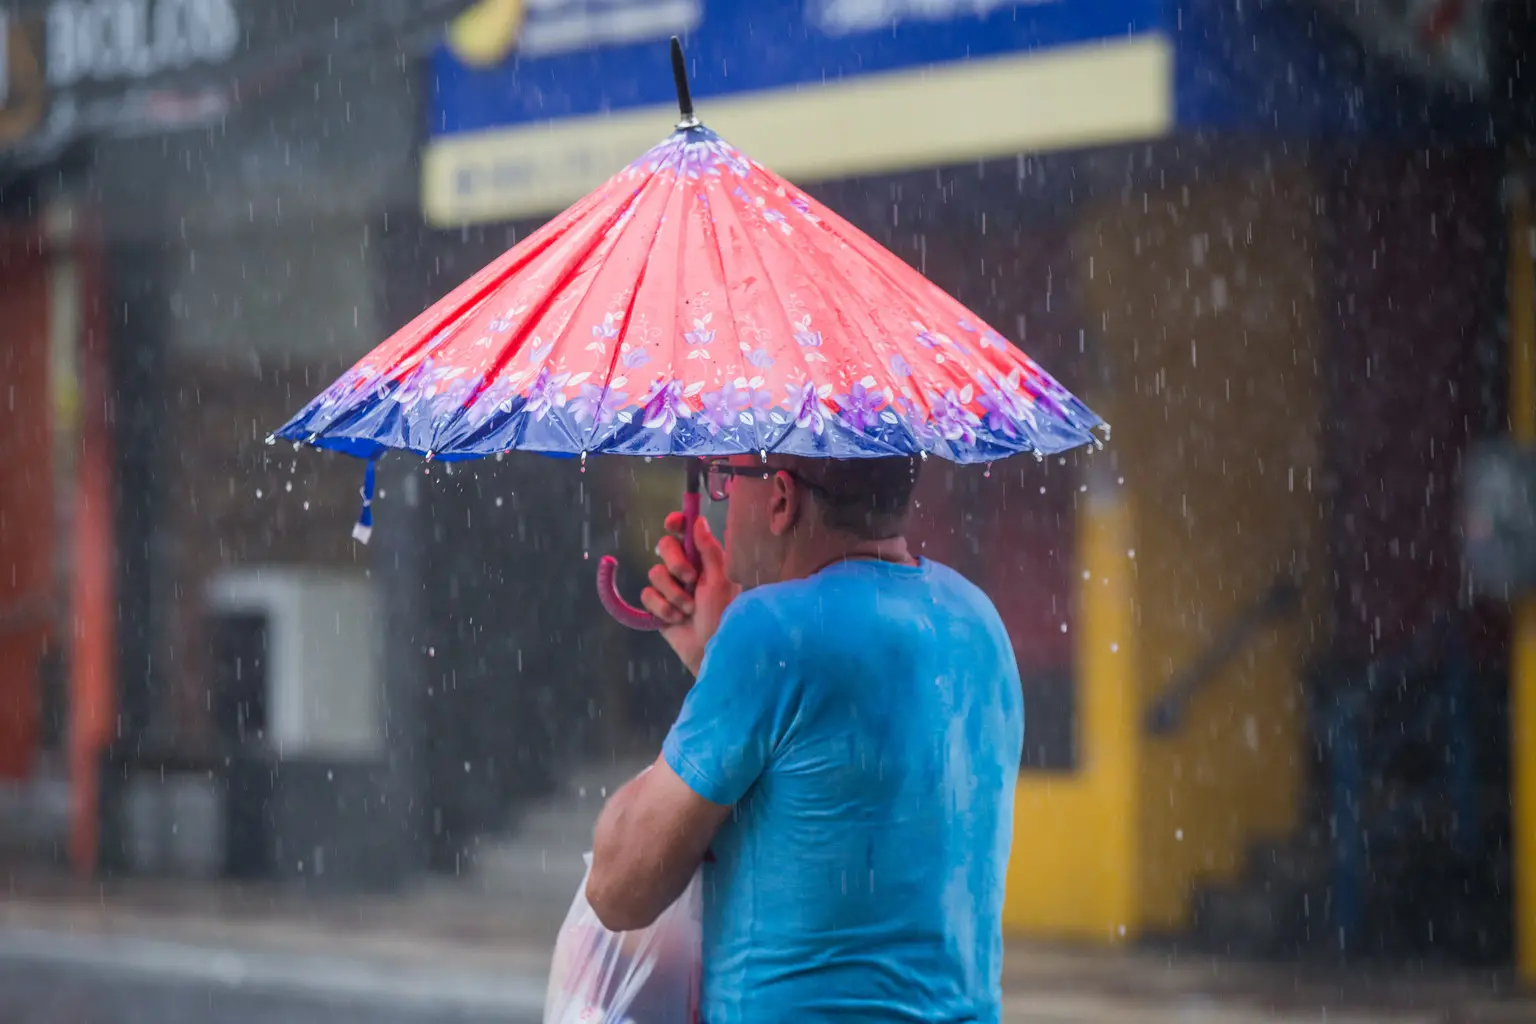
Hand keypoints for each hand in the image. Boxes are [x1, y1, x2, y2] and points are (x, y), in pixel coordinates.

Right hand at [641, 513, 739, 674]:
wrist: (710, 649)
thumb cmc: (723, 613)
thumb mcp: (721, 579)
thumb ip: (709, 549)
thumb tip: (698, 520)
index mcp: (703, 558)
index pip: (685, 531)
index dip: (676, 523)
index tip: (672, 524)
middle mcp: (685, 568)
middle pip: (664, 547)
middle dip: (676, 564)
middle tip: (691, 580)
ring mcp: (670, 587)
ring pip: (654, 573)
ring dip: (673, 593)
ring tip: (689, 609)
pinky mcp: (657, 605)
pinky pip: (647, 595)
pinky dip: (662, 608)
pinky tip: (676, 619)